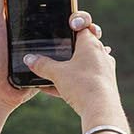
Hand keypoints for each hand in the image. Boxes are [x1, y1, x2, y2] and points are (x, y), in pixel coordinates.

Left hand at [0, 0, 90, 115]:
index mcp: (33, 17)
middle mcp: (47, 30)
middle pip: (73, 16)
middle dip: (84, 13)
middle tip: (77, 21)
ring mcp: (55, 48)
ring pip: (81, 36)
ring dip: (92, 31)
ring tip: (92, 33)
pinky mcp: (59, 66)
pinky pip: (79, 59)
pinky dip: (93, 53)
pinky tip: (102, 49)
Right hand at [23, 0, 122, 125]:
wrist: (101, 110)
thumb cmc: (82, 85)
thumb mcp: (57, 73)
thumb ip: (41, 65)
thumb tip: (29, 59)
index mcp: (91, 44)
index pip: (83, 26)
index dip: (72, 23)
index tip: (64, 26)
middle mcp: (101, 54)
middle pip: (84, 45)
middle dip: (69, 48)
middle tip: (57, 50)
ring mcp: (104, 70)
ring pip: (84, 64)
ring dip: (69, 68)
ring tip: (52, 73)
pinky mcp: (104, 86)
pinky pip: (85, 80)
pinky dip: (71, 83)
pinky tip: (52, 90)